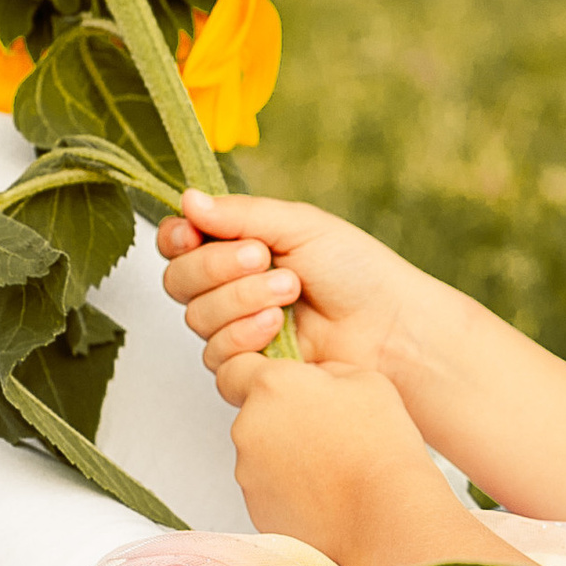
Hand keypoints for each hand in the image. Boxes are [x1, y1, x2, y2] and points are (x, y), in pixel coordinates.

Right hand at [158, 191, 438, 383]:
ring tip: (290, 291)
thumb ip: (241, 214)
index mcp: (237, 246)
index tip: (193, 234)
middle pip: (178, 279)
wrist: (389, 325)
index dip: (177, 238)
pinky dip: (243, 335)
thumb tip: (188, 199)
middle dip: (217, 266)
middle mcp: (229, 287)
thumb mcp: (300, 226)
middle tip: (263, 258)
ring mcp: (236, 327)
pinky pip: (215, 354)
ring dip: (240, 298)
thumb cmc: (355, 270)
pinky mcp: (247, 366)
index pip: (177, 242)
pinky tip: (276, 327)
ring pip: (196, 316)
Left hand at [213, 353, 448, 563]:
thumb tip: (315, 378)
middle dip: (284, 416)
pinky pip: (268, 485)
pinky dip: (290, 485)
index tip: (283, 384)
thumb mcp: (368, 381)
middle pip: (254, 412)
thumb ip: (327, 371)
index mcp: (274, 386)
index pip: (235, 366)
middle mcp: (249, 425)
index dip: (257, 372)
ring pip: (261, 450)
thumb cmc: (382, 447)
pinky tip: (327, 490)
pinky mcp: (255, 505)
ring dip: (288, 452)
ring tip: (334, 465)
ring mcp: (247, 469)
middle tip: (328, 428)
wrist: (383, 516)